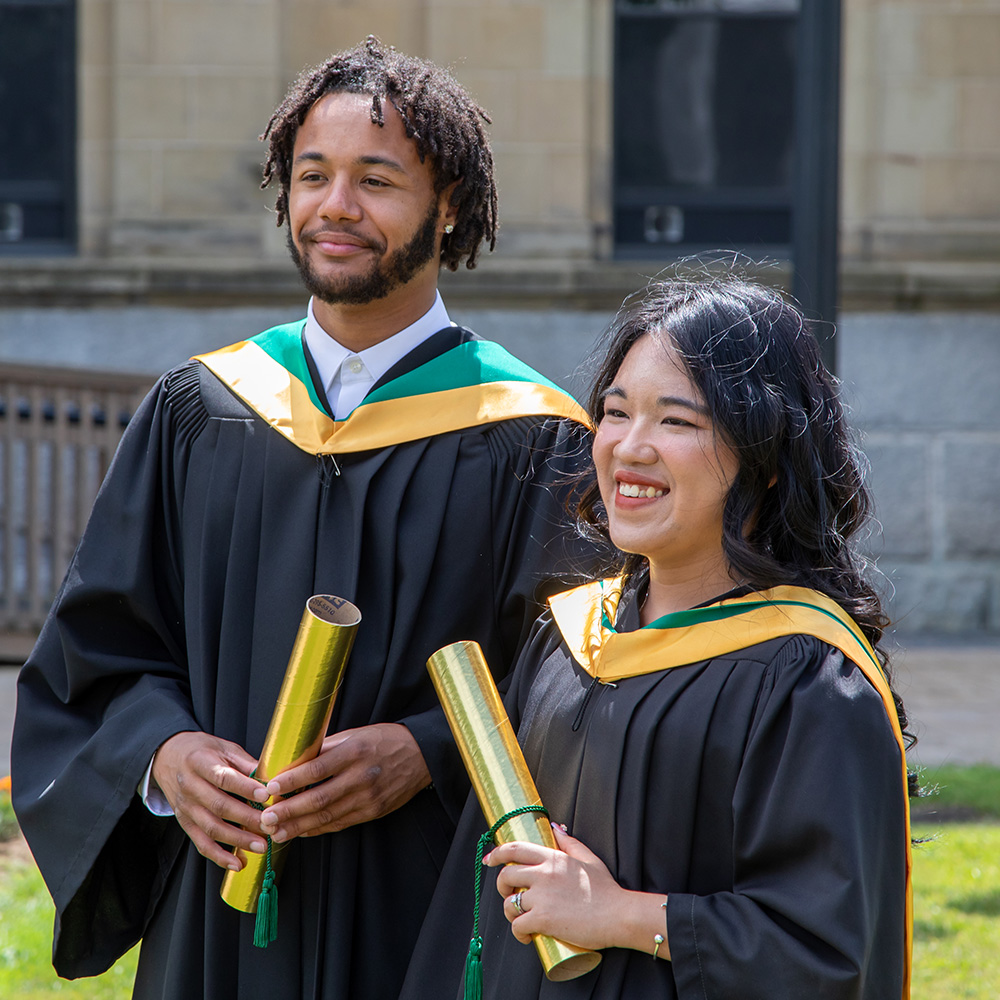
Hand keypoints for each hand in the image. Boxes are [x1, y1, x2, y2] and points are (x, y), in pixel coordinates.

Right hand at [151, 731, 266, 869]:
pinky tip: (237, 863)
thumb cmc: (201, 750)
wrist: (167, 757)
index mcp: (200, 762)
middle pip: (219, 806)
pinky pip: (201, 843)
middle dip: (247, 819)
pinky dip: (219, 856)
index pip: (224, 778)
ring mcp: (185, 807)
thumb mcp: (223, 747)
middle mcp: (190, 786)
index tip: (266, 796)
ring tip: (260, 846)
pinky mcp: (185, 823)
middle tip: (270, 826)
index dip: (245, 788)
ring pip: (211, 828)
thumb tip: (270, 776)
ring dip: (237, 840)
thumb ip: (245, 762)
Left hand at [256, 723, 430, 840]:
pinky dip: (318, 829)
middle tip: (266, 818)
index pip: (318, 768)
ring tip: (277, 832)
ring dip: (299, 826)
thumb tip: (295, 760)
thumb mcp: (356, 735)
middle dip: (289, 811)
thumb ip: (327, 749)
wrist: (421, 754)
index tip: (271, 787)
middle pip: (319, 798)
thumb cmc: (385, 740)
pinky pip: (341, 823)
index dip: (293, 780)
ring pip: (328, 816)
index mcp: (355, 751)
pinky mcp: (373, 811)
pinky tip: (301, 832)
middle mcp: (361, 776)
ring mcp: (368, 797)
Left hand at [484, 824, 628, 950]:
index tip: (490, 860)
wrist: (618, 915)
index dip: (497, 853)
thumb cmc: (606, 889)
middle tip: (510, 895)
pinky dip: (518, 933)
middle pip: (506, 875)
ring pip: (509, 903)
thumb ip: (569, 842)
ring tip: (521, 918)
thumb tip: (556, 826)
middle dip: (502, 886)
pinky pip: (517, 925)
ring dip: (510, 912)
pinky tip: (526, 936)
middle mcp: (543, 874)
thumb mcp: (588, 859)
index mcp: (552, 857)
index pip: (515, 848)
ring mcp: (542, 897)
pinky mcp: (543, 919)